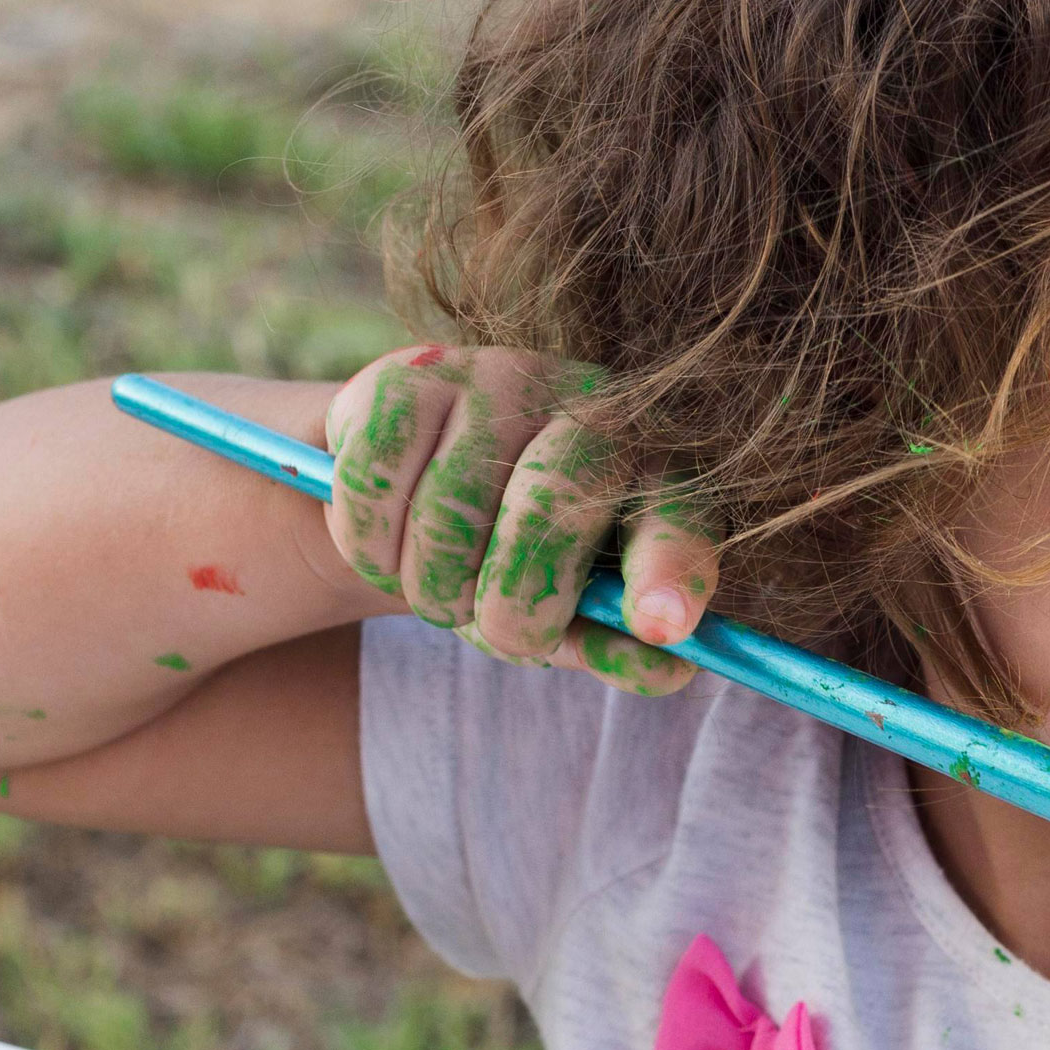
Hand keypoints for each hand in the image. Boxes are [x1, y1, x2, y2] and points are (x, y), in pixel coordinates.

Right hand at [318, 344, 717, 694]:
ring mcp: (497, 378)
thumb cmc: (522, 560)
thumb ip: (618, 642)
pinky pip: (374, 487)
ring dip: (432, 589)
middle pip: (547, 510)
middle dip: (515, 604)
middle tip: (503, 635)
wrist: (422, 484)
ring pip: (446, 511)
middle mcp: (588, 404)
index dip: (671, 568)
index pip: (676, 513)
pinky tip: (391, 550)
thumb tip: (668, 672)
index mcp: (656, 468)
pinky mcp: (407, 377)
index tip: (661, 624)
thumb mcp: (577, 610)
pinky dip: (372, 550)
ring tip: (442, 596)